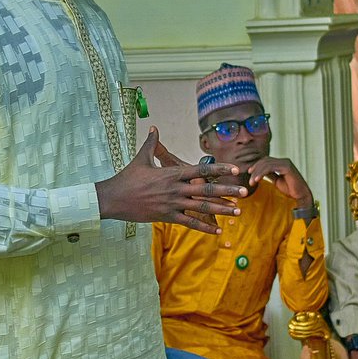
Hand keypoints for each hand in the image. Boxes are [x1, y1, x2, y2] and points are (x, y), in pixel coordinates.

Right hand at [96, 127, 246, 234]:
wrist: (113, 198)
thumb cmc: (127, 178)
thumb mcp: (141, 158)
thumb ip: (151, 144)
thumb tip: (153, 127)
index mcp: (172, 173)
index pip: (201, 170)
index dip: (220, 169)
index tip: (235, 169)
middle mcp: (175, 188)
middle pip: (206, 189)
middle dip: (227, 191)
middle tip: (244, 192)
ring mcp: (172, 204)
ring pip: (202, 207)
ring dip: (221, 209)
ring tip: (237, 211)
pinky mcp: (166, 217)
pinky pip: (189, 223)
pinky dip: (204, 227)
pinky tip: (217, 231)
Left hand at [247, 156, 312, 206]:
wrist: (300, 195)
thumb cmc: (291, 189)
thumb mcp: (277, 181)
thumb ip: (270, 175)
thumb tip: (261, 173)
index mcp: (281, 163)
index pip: (266, 160)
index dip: (256, 165)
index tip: (249, 172)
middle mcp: (284, 161)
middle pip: (265, 161)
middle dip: (255, 169)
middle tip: (249, 179)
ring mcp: (285, 163)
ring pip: (266, 164)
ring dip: (257, 172)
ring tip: (252, 182)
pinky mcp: (287, 167)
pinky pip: (271, 167)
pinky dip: (262, 173)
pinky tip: (257, 179)